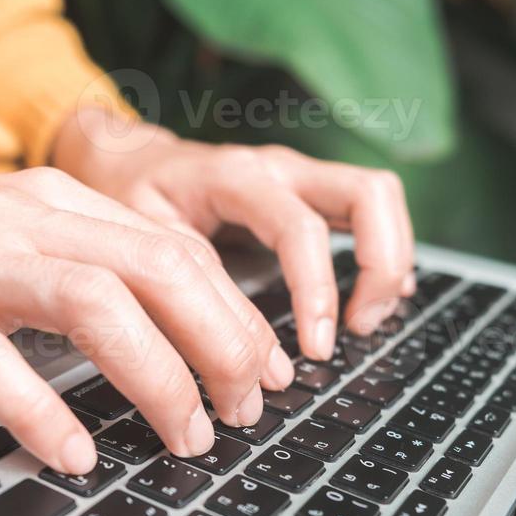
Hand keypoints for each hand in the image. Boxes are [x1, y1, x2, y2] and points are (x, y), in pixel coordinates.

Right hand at [0, 169, 295, 473]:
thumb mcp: (8, 248)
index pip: (174, 249)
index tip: (269, 372)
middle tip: (245, 412)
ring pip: (94, 306)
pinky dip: (45, 414)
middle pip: (155, 269)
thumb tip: (177, 345)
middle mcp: (23, 221)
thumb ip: (84, 276)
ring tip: (187, 438)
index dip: (236, 314)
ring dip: (159, 377)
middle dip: (221, 344)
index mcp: (56, 202)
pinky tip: (77, 458)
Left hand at [52, 106, 415, 360]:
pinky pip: (369, 211)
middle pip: (370, 194)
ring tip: (366, 319)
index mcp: (237, 177)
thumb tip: (248, 354)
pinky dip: (382, 254)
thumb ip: (195, 286)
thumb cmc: (132, 199)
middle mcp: (280, 168)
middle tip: (359, 328)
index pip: (301, 228)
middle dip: (381, 265)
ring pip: (380, 196)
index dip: (317, 291)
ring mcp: (301, 176)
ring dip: (391, 259)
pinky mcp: (310, 193)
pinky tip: (373, 299)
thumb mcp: (144, 240)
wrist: (124, 161)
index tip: (315, 349)